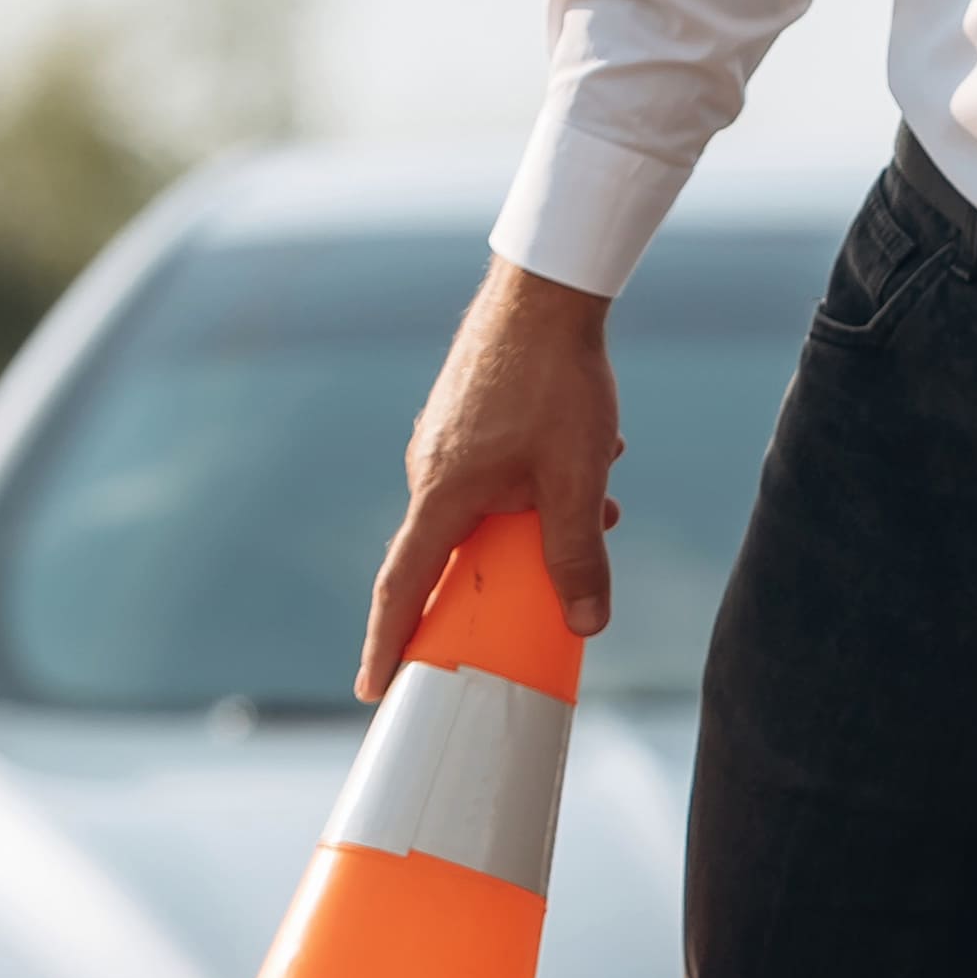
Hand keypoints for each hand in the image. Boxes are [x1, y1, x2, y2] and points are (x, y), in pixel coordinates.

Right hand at [356, 259, 622, 700]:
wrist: (547, 288)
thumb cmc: (555, 381)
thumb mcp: (578, 479)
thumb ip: (578, 554)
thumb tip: (585, 622)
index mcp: (441, 494)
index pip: (403, 586)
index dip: (386, 643)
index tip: (373, 689)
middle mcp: (430, 470)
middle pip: (452, 552)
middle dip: (503, 577)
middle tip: (537, 602)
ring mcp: (446, 441)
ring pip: (489, 507)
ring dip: (540, 519)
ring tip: (603, 505)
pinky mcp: (467, 418)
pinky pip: (498, 473)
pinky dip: (541, 482)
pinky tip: (596, 457)